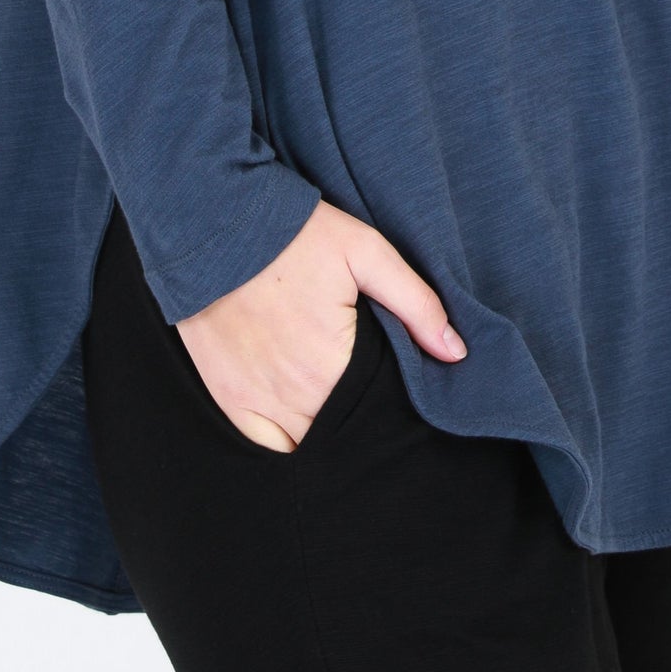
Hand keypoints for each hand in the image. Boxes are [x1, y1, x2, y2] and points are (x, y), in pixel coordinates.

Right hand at [177, 200, 464, 451]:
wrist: (215, 224)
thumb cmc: (295, 236)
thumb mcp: (366, 252)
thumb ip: (416, 304)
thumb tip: (455, 352)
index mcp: (331, 365)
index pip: (376, 414)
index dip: (392, 411)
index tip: (398, 394)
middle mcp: (293, 394)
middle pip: (341, 435)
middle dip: (363, 426)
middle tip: (374, 402)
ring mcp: (256, 400)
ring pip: (306, 446)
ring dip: (327, 437)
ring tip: (344, 411)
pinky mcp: (229, 397)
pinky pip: (265, 445)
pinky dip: (287, 442)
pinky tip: (306, 424)